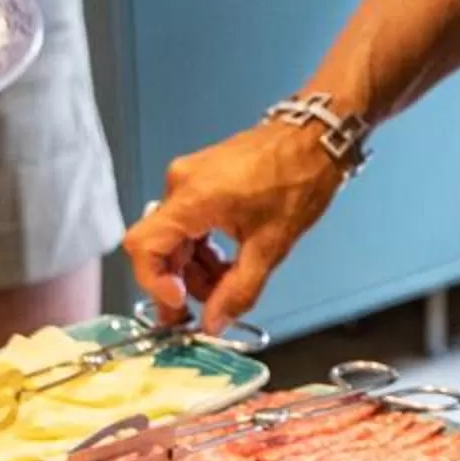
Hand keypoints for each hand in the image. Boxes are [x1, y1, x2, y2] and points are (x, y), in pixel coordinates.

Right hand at [124, 121, 347, 331]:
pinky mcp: (201, 177)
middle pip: (158, 245)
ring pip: (174, 236)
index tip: (180, 305)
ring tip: (228, 283)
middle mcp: (180, 183)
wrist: (316, 136)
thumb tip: (214, 324)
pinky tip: (227, 260)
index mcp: (192, 198)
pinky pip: (187, 220)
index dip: (155, 282)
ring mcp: (189, 177)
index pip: (143, 246)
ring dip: (194, 267)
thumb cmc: (298, 180)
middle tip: (205, 309)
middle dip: (180, 282)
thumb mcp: (270, 246)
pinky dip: (201, 246)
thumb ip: (238, 290)